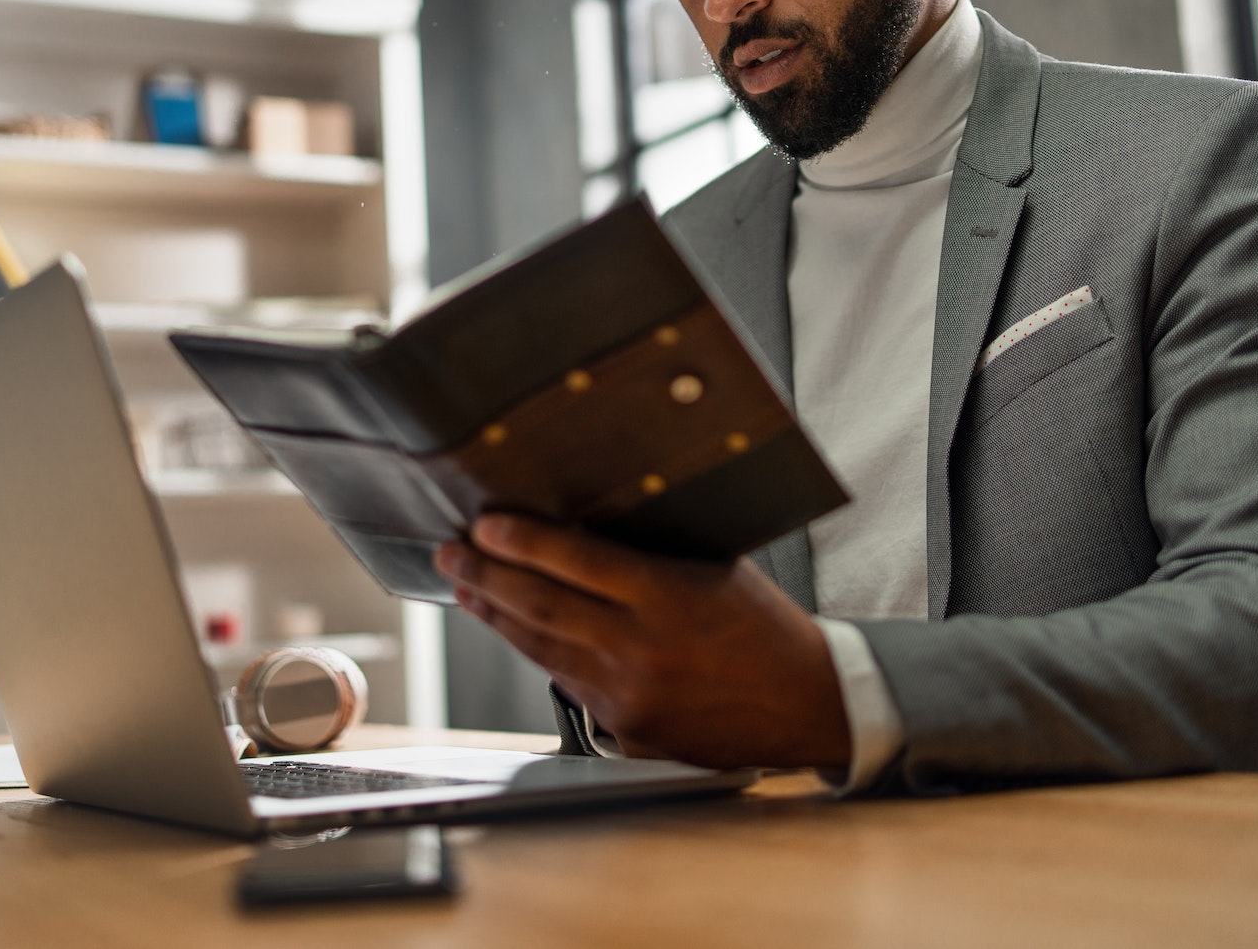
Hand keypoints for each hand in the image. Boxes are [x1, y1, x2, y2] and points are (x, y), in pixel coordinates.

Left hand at [435, 514, 851, 769]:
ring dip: (497, 616)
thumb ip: (646, 554)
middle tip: (451, 553)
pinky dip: (540, 653)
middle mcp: (642, 650)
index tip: (483, 525)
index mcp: (668, 597)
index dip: (522, 542)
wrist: (806, 703)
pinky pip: (569, 685)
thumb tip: (573, 527)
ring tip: (468, 588)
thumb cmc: (762, 626)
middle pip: (542, 608)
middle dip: (486, 577)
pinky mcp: (628, 732)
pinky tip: (518, 632)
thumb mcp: (712, 567)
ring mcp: (630, 697)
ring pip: (542, 651)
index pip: (577, 562)